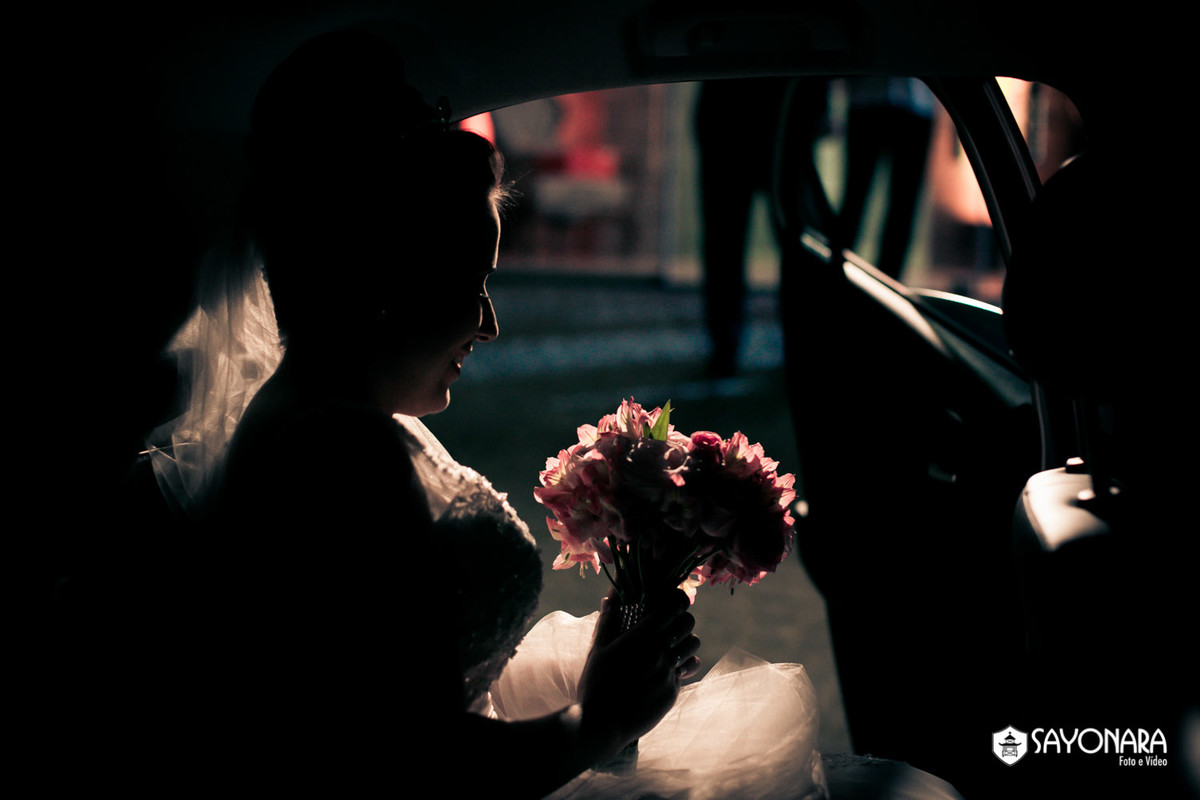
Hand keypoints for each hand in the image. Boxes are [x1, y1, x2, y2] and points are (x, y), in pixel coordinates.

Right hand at [576, 588, 700, 760]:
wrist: (601, 724)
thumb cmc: (596, 683)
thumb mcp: (598, 649)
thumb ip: (609, 620)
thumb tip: (611, 595)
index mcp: (641, 636)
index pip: (674, 605)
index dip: (676, 598)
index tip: (671, 599)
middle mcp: (660, 652)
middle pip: (687, 622)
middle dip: (681, 617)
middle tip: (669, 622)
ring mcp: (669, 673)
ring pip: (693, 645)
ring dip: (684, 640)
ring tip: (671, 644)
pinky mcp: (673, 691)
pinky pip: (686, 670)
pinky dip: (680, 664)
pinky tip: (667, 667)